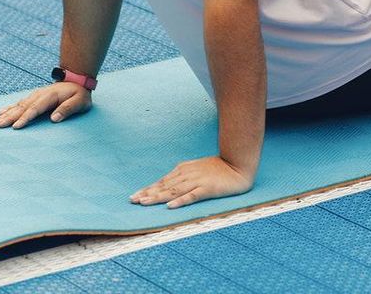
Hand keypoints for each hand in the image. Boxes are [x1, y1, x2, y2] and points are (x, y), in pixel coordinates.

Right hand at [0, 82, 91, 128]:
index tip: (16, 126)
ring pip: (19, 105)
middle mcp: (40, 94)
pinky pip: (19, 102)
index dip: (25, 118)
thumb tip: (54, 119)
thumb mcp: (79, 102)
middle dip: (10, 117)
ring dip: (7, 113)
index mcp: (50, 96)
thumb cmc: (79, 94)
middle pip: (23, 107)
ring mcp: (35, 95)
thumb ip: (68, 109)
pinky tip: (0, 112)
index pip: (35, 109)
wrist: (77, 81)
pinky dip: (9, 107)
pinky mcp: (34, 97)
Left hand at [130, 156, 253, 208]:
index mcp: (184, 170)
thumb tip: (167, 182)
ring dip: (158, 197)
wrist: (238, 164)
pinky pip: (192, 195)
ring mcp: (197, 181)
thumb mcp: (197, 168)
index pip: (162, 182)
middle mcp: (187, 175)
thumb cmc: (218, 168)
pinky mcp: (207, 189)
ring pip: (174, 191)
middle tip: (133, 200)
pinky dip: (181, 201)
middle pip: (164, 186)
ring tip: (145, 203)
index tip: (134, 197)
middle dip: (148, 194)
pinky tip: (171, 206)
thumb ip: (182, 174)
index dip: (148, 189)